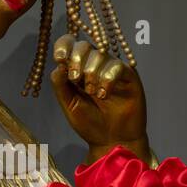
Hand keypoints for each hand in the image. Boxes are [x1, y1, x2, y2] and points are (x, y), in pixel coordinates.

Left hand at [51, 34, 150, 163]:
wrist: (112, 142)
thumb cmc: (90, 124)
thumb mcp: (69, 105)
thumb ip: (61, 85)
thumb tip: (58, 65)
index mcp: (76, 69)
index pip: (69, 45)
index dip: (64, 46)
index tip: (60, 59)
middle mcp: (94, 65)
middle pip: (83, 45)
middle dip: (77, 60)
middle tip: (76, 80)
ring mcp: (111, 69)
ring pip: (99, 54)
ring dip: (92, 73)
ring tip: (94, 94)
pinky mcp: (128, 75)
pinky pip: (116, 65)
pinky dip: (107, 79)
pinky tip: (105, 94)